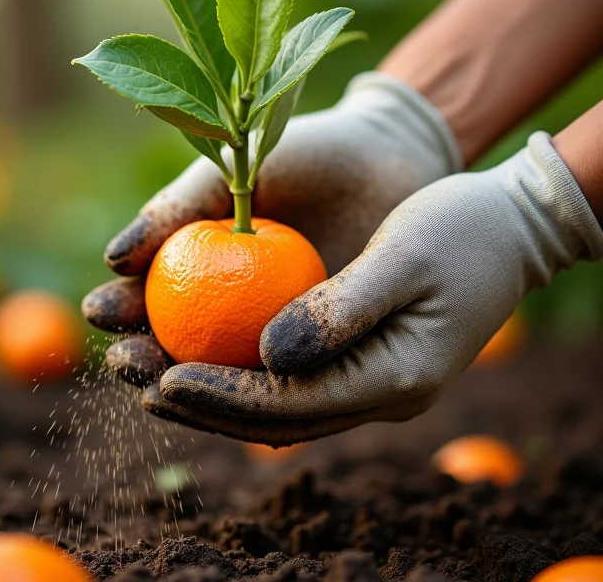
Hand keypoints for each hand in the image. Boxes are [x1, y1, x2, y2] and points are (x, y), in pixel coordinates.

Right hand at [83, 73, 459, 384]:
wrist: (384, 158)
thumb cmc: (302, 154)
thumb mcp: (231, 171)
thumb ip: (176, 210)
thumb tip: (112, 259)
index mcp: (203, 262)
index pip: (148, 296)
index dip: (120, 309)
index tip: (102, 311)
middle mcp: (233, 304)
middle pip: (176, 345)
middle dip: (143, 359)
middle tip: (128, 362)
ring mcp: (277, 331)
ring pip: (226, 374)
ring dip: (192, 389)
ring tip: (164, 388)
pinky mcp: (323, 351)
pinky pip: (288, 381)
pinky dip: (263, 394)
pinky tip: (240, 400)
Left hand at [147, 133, 602, 444]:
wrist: (511, 228)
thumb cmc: (462, 231)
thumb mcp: (403, 258)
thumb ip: (339, 312)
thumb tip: (267, 357)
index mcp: (395, 378)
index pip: (290, 406)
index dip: (222, 397)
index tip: (161, 379)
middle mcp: (379, 392)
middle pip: (275, 417)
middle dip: (202, 405)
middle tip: (135, 380)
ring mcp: (371, 378)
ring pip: (277, 404)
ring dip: (213, 392)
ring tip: (149, 372)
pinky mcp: (360, 356)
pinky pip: (291, 378)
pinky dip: (241, 371)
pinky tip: (199, 349)